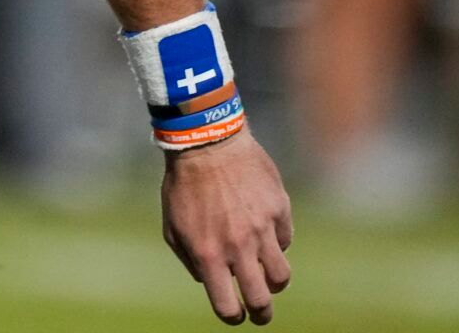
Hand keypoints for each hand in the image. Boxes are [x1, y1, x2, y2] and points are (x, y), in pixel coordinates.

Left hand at [161, 130, 292, 324]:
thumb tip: (211, 281)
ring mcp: (262, 229)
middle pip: (261, 300)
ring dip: (274, 283)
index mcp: (208, 255)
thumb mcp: (173, 227)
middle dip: (262, 314)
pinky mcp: (279, 210)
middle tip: (261, 314)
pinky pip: (285, 239)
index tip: (236, 315)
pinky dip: (277, 243)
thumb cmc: (184, 186)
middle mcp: (238, 247)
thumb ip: (192, 260)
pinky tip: (265, 232)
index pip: (227, 306)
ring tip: (268, 279)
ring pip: (281, 276)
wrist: (206, 143)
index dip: (233, 317)